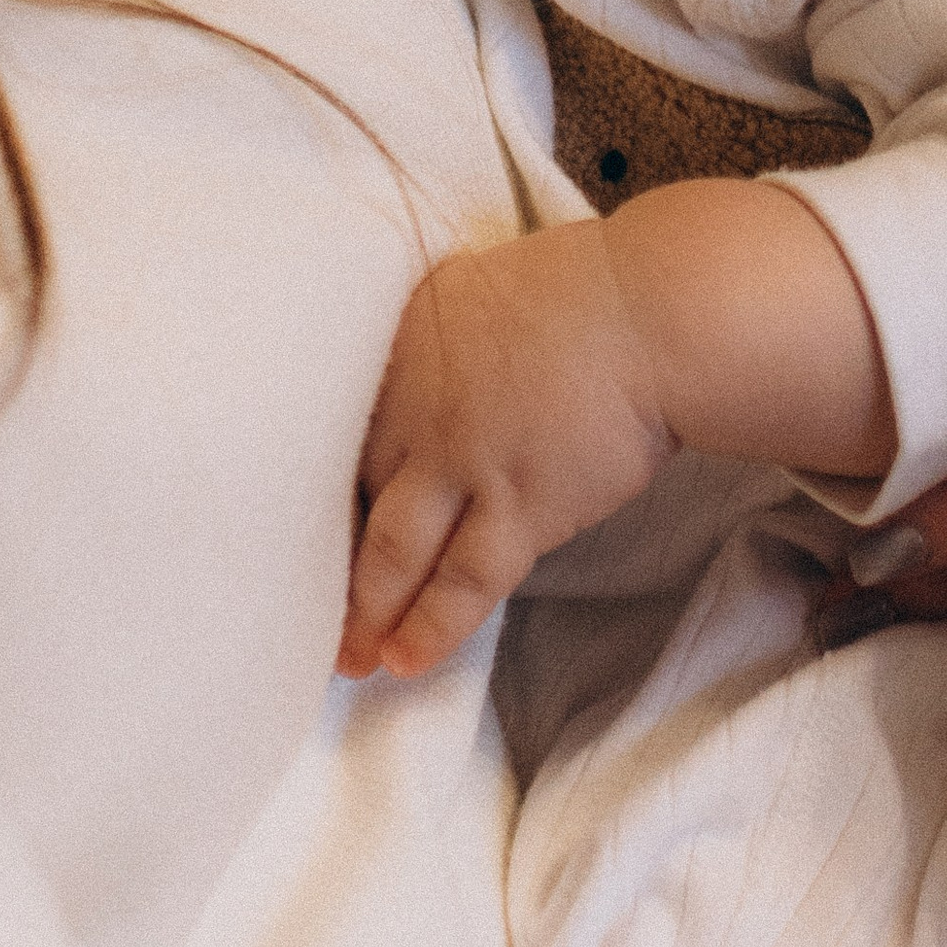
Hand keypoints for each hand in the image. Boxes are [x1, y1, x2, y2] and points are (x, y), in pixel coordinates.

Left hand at [340, 224, 674, 680]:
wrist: (660, 309)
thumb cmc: (588, 290)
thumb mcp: (477, 287)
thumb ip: (432, 336)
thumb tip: (419, 373)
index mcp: (399, 345)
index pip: (330, 433)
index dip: (308, 491)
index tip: (287, 529)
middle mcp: (414, 407)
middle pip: (345, 500)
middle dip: (321, 564)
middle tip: (295, 613)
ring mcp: (463, 460)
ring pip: (391, 554)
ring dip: (365, 614)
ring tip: (350, 660)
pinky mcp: (519, 505)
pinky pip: (462, 583)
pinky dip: (431, 626)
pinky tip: (406, 659)